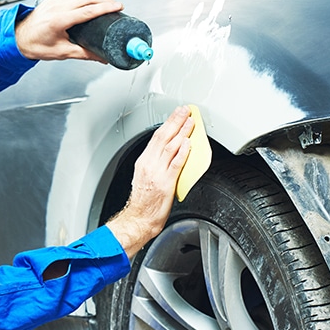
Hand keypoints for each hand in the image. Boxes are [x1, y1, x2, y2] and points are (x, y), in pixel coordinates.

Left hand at [15, 0, 122, 61]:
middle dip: (105, 0)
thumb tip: (101, 58)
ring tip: (108, 2)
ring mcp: (54, 0)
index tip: (117, 7)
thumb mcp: (62, 52)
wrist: (19, 38)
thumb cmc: (36, 45)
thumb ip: (84, 54)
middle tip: (116, 5)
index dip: (105, 8)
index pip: (88, 11)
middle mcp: (56, 7)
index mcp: (59, 20)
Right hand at [106, 106, 193, 257]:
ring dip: (181, 132)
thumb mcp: (146, 176)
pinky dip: (182, 152)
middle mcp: (149, 164)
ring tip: (190, 122)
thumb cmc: (143, 202)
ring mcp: (157, 173)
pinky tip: (188, 144)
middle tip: (185, 111)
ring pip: (170, 147)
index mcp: (144, 161)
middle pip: (163, 137)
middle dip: (175, 121)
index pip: (156, 137)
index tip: (176, 115)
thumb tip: (173, 152)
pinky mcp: (166, 183)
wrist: (139, 219)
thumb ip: (158, 163)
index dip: (168, 123)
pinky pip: (175, 164)